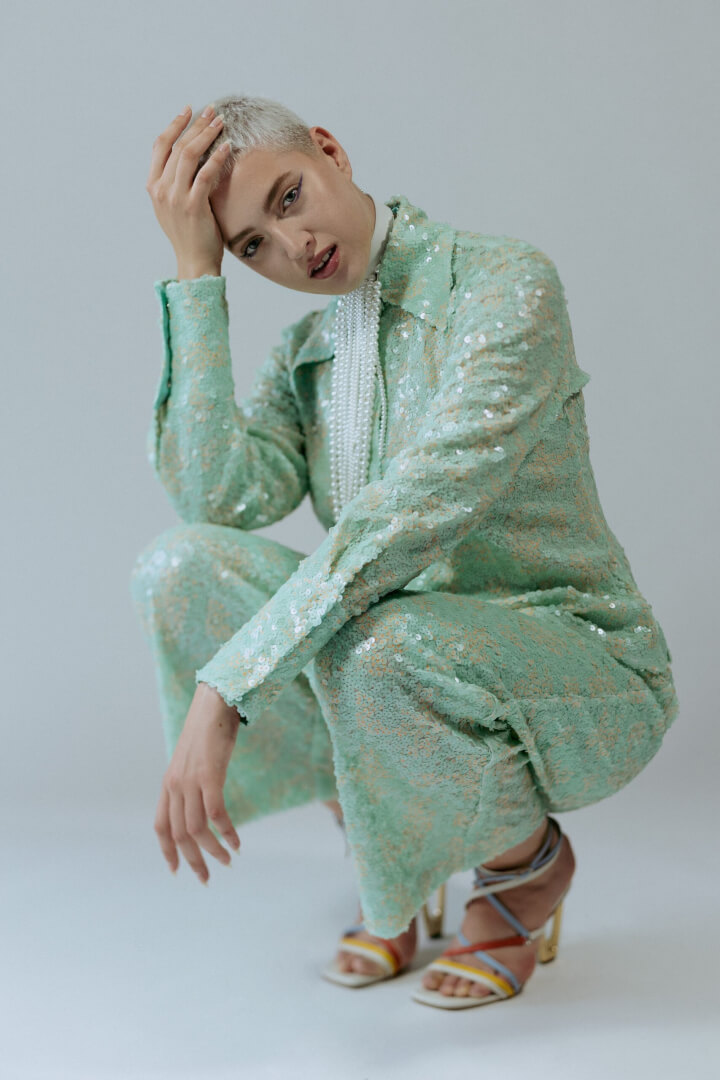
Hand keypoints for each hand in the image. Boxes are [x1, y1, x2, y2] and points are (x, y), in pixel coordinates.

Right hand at [146, 103, 229, 276]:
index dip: (174, 125)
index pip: (160, 146)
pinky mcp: (192, 206)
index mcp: (153, 186)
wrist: (194, 262)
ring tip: (221, 123)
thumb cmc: (189, 234)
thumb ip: (175, 183)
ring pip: (188, 155)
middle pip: (176, 146)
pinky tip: (227, 146)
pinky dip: (216, 157)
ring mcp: (174, 198)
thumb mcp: (174, 205)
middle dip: (196, 124)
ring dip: (206, 134)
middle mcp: (160, 189)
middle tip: (213, 111)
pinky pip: (204, 174)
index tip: (189, 111)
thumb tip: (190, 158)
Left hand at [154, 681, 241, 883]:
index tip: (176, 871)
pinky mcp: (209, 776)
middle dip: (193, 861)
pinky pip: (216, 814)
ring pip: (196, 830)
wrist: (214, 704)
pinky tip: (237, 842)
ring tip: (228, 860)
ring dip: (213, 850)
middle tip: (208, 878)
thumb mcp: (194, 759)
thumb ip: (192, 780)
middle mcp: (175, 786)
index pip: (161, 827)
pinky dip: (226, 833)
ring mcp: (190, 781)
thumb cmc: (208, 729)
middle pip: (178, 835)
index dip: (167, 852)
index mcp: (169, 784)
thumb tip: (201, 798)